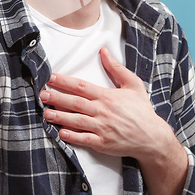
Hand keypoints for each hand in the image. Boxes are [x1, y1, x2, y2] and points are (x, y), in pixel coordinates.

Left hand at [39, 47, 173, 161]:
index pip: (81, 86)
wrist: (152, 137)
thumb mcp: (133, 84)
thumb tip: (104, 51)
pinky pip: (84, 139)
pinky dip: (72, 136)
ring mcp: (102, 128)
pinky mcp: (103, 143)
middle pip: (75, 103)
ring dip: (60, 117)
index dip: (64, 81)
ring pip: (77, 121)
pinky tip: (61, 133)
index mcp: (107, 96)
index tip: (50, 77)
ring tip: (45, 113)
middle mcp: (103, 111)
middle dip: (57, 97)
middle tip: (41, 94)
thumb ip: (116, 68)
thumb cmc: (142, 110)